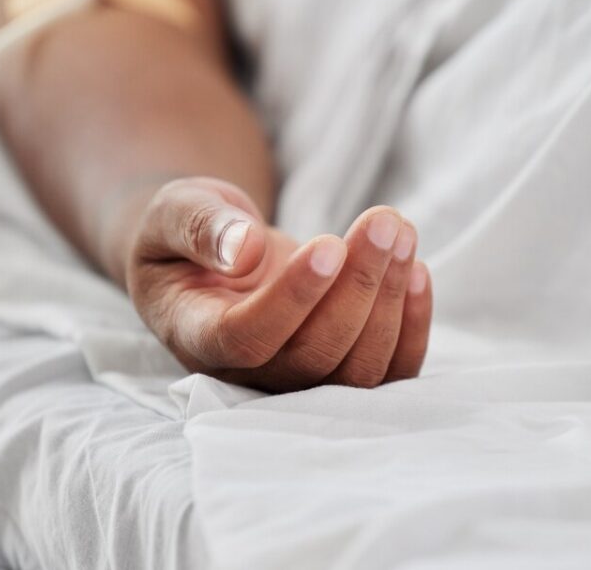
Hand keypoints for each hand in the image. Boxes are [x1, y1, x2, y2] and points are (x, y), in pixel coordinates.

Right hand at [121, 177, 431, 392]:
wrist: (212, 257)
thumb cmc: (185, 234)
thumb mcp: (174, 212)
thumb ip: (199, 228)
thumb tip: (244, 248)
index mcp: (197, 336)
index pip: (247, 338)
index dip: (294, 298)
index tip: (329, 244)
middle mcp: (248, 373)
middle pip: (314, 355)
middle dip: (358, 286)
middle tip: (384, 222)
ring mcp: (297, 377)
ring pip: (356, 369)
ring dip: (390, 299)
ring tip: (400, 231)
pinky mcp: (337, 369)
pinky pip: (385, 371)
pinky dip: (411, 325)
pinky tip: (416, 269)